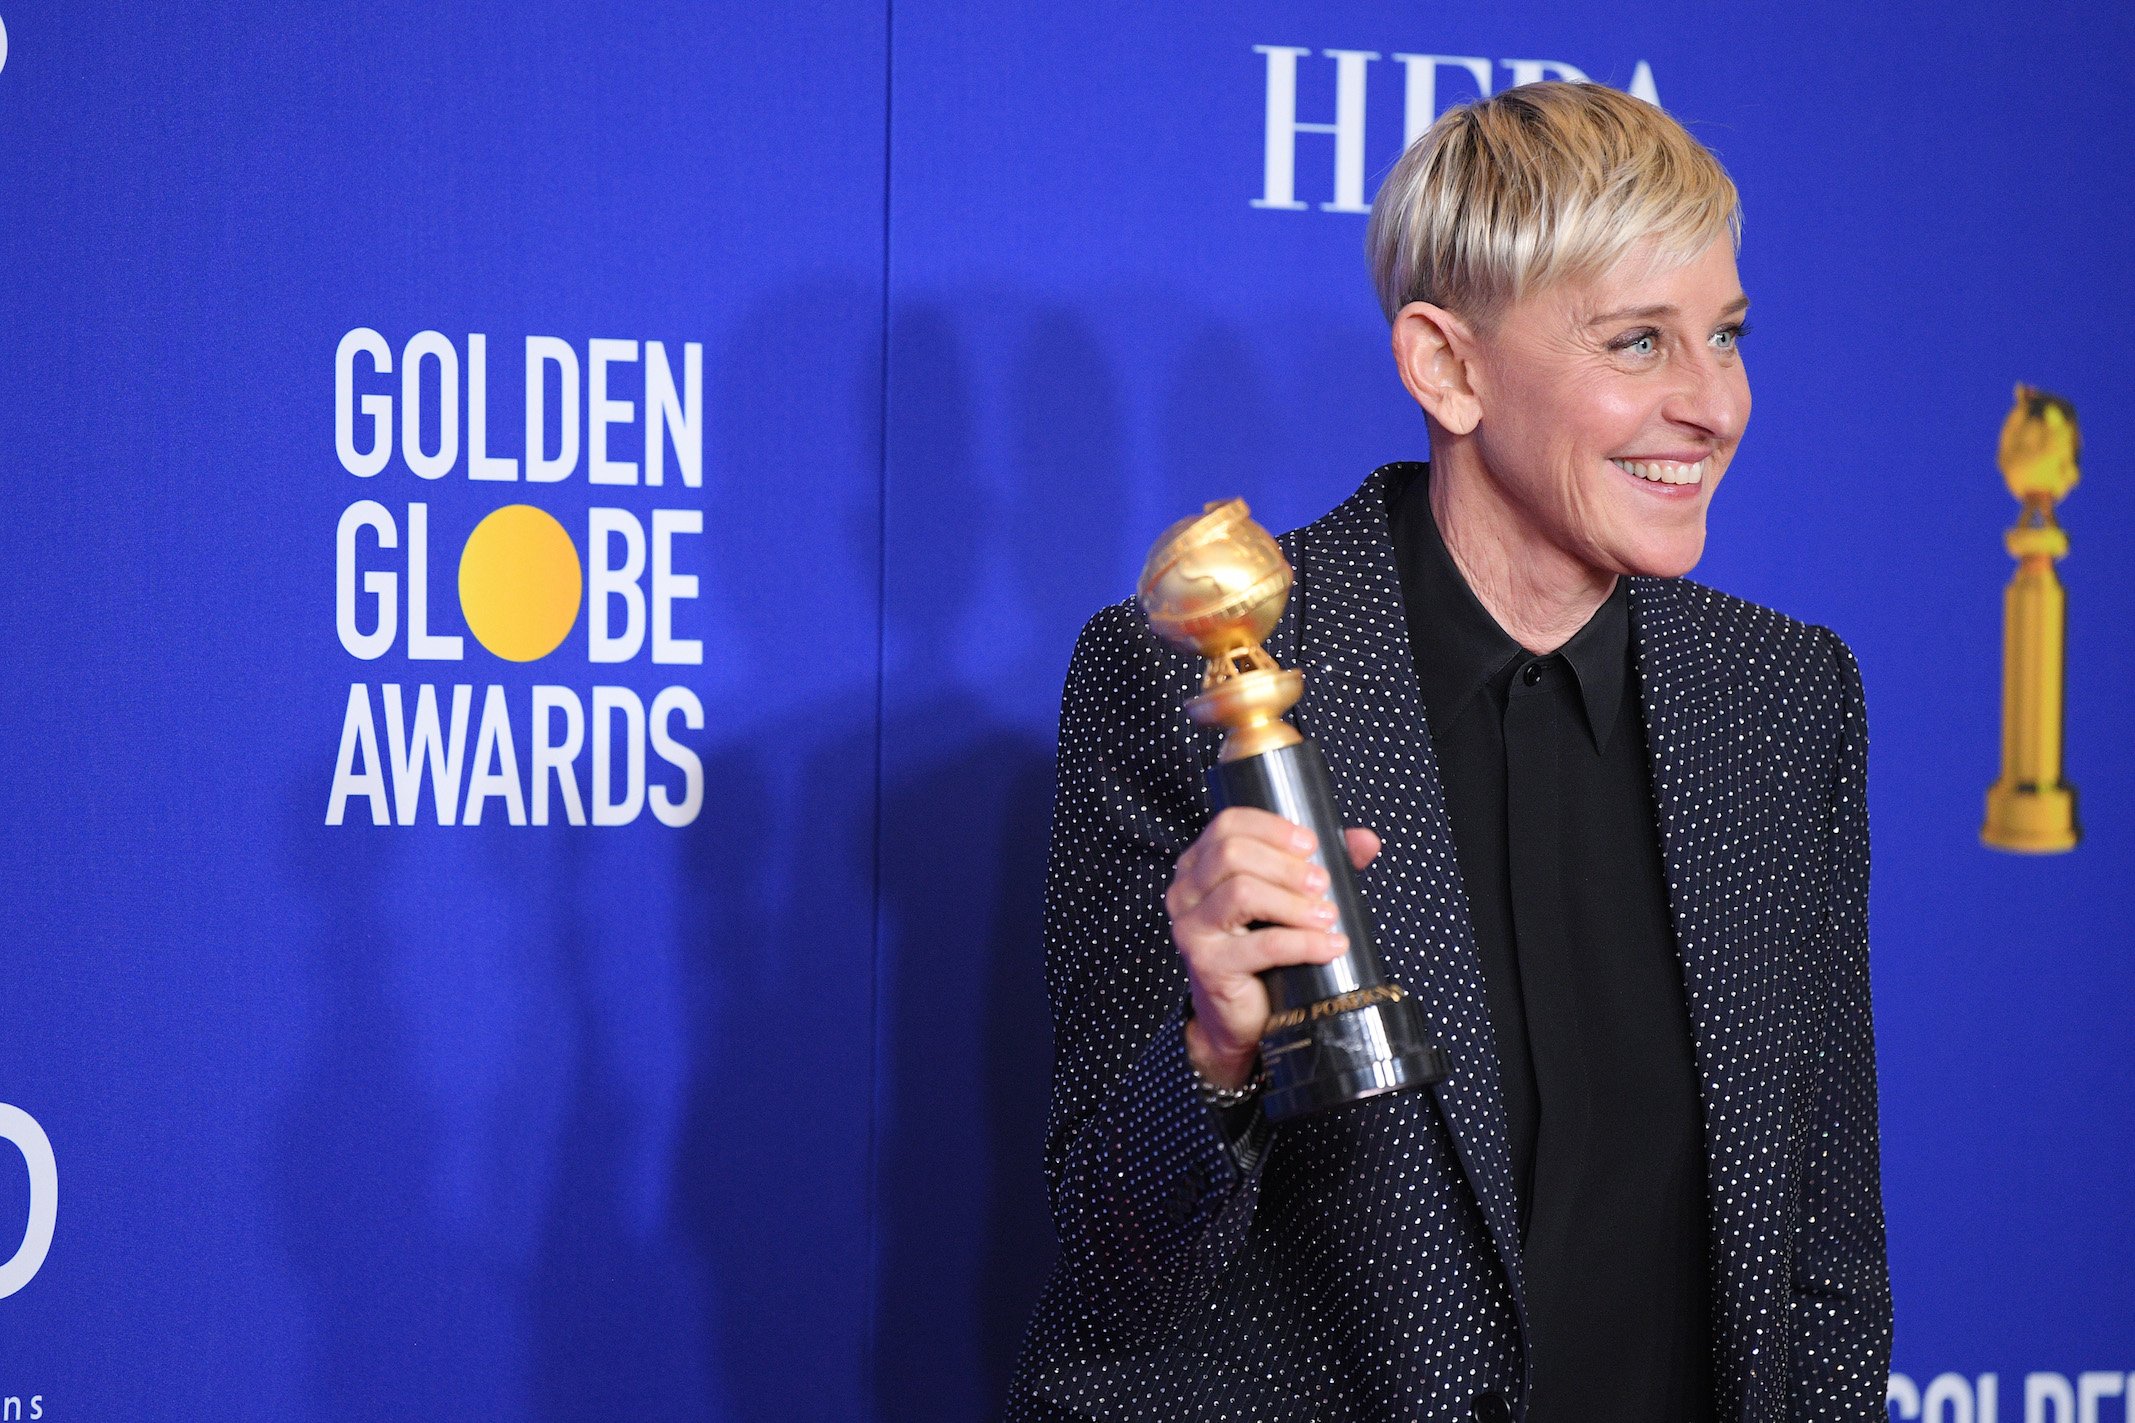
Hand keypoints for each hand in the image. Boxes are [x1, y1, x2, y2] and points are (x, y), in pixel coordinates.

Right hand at [1165, 808, 1381, 1090]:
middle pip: (1232, 854)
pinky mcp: (1208, 964)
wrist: (1242, 1017)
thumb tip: (1366, 839)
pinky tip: (1331, 945)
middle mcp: (1185, 892)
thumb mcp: (1288, 900)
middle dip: (1286, 866)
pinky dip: (1304, 942)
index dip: (1271, 828)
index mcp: (1199, 865)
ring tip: (1328, 914)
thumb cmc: (1263, 950)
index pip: (1227, 824)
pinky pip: (1263, 944)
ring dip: (1294, 902)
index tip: (1311, 844)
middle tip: (1323, 883)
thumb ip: (1320, 865)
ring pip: (1242, 892)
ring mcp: (1191, 928)